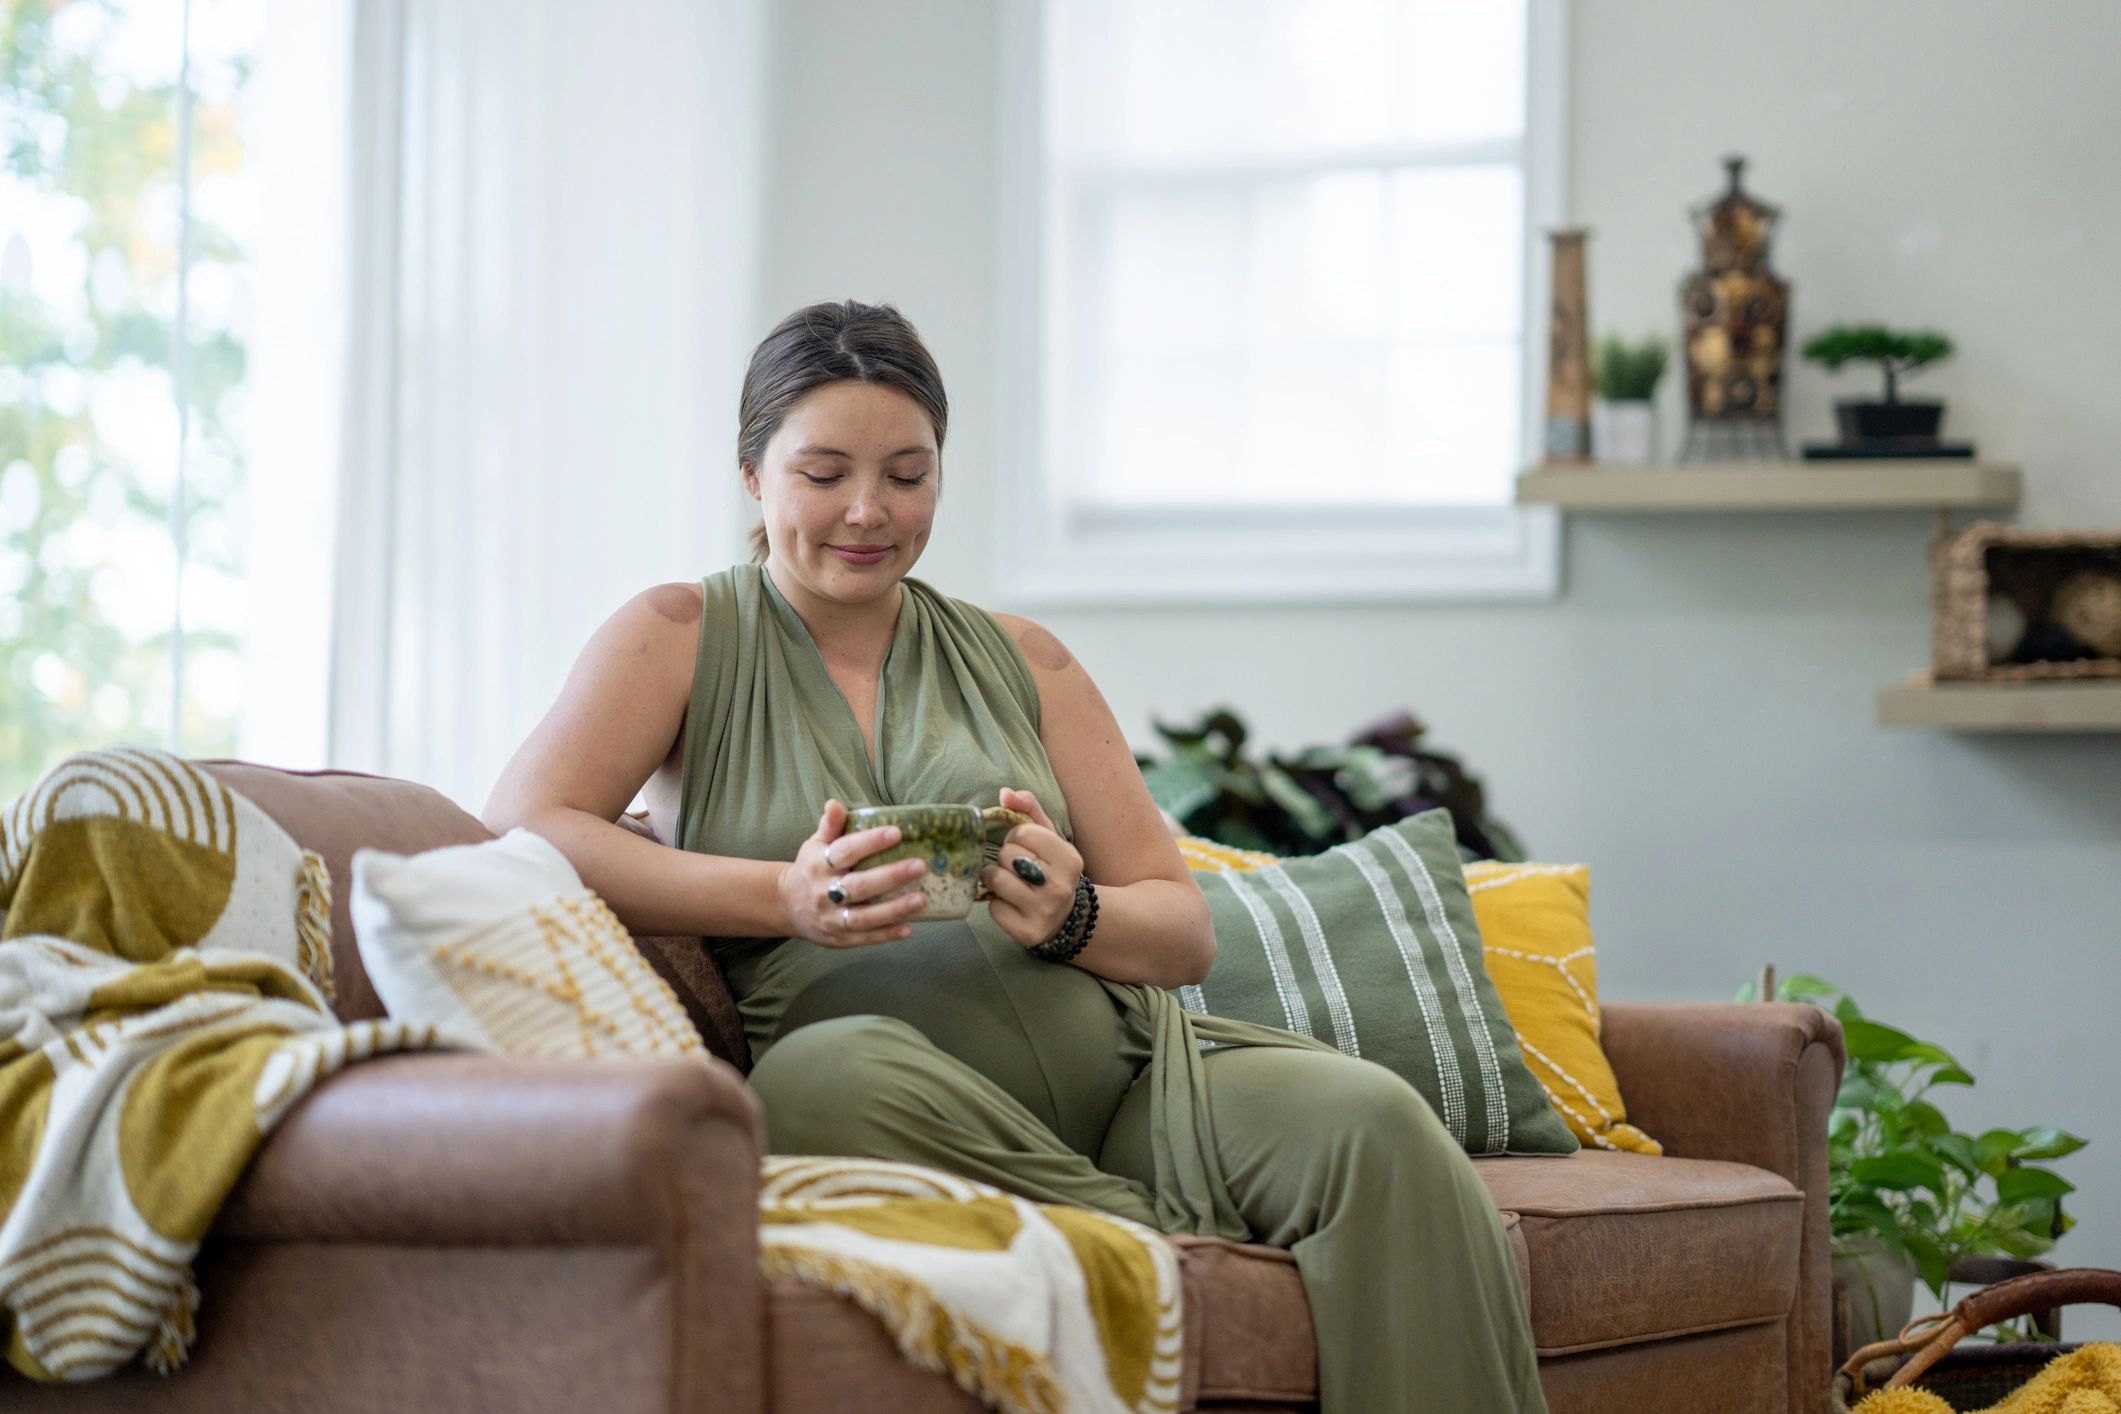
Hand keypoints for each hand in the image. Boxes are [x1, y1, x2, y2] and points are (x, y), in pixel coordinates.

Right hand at [778, 799, 929, 948]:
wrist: (786, 906)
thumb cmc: (811, 869)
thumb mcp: (814, 845)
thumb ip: (829, 826)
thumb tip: (835, 804)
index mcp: (819, 865)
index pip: (845, 852)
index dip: (870, 842)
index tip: (896, 832)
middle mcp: (824, 893)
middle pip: (859, 886)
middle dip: (890, 876)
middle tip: (920, 866)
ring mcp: (831, 918)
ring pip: (864, 917)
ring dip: (894, 909)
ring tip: (921, 899)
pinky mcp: (839, 939)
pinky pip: (864, 938)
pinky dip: (886, 934)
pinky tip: (909, 929)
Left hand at [980, 788, 1084, 950]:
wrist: (1065, 918)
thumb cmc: (1051, 869)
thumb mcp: (1049, 837)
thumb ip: (1029, 808)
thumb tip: (1005, 793)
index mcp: (1070, 859)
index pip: (1022, 832)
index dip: (1016, 837)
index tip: (1024, 847)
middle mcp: (1060, 886)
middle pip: (1006, 856)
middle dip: (1004, 858)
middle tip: (1016, 868)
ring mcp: (1044, 912)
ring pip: (996, 880)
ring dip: (994, 878)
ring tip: (1006, 882)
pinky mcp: (1027, 933)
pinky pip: (993, 909)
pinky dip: (996, 904)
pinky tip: (1010, 904)